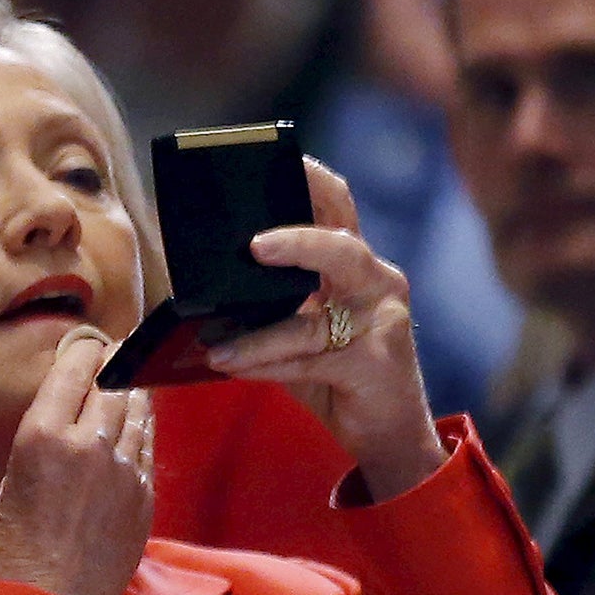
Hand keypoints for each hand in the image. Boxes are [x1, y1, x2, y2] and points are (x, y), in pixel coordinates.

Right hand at [0, 332, 153, 594]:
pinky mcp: (144, 493)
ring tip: (131, 372)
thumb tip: (65, 407)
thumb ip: (41, 438)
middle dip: (114, 359)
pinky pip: (148, 443)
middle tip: (116, 348)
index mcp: (42, 436)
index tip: (87, 342)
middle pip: (111, 380)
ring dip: (134, 385)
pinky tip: (139, 416)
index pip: (73, 369)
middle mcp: (86, 443)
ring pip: (138, 407)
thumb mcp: (10, 480)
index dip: (84, 349)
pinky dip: (143, 423)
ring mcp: (122, 468)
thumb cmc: (16, 546)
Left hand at [204, 157, 446, 500]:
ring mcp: (382, 323)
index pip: (339, 207)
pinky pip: (310, 361)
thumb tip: (208, 288)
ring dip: (258, 336)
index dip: (315, 179)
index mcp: (356, 266)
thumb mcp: (304, 330)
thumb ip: (275, 302)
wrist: (387, 434)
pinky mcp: (375, 365)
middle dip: (297, 243)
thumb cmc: (337, 376)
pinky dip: (267, 364)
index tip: (284, 160)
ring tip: (214, 346)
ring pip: (312, 321)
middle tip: (252, 246)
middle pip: (341, 248)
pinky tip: (232, 366)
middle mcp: (377, 284)